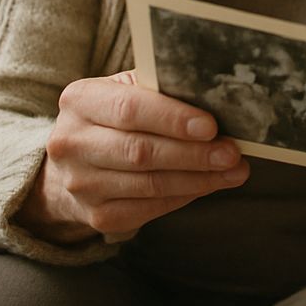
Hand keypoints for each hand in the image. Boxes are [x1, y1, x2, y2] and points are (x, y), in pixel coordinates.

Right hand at [15, 70, 249, 243]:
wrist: (74, 163)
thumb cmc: (115, 116)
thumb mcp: (127, 90)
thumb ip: (162, 91)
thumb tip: (219, 102)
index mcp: (80, 100)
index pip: (129, 109)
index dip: (172, 119)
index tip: (211, 126)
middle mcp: (71, 143)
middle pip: (140, 151)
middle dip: (193, 154)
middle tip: (232, 153)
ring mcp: (80, 184)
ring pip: (149, 184)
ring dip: (198, 179)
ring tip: (233, 170)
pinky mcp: (96, 215)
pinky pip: (149, 209)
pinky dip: (184, 196)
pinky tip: (209, 185)